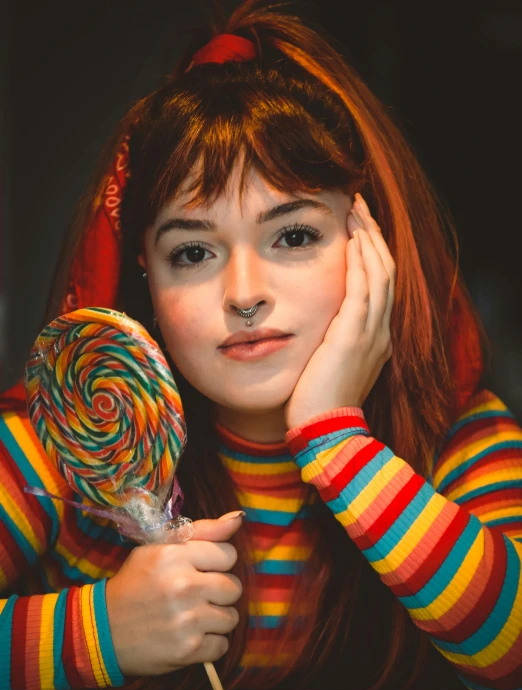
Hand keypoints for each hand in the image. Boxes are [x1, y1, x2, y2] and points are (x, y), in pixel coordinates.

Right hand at [106, 511, 243, 676]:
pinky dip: (209, 644)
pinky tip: (189, 637)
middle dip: (219, 593)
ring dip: (216, 620)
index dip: (217, 563)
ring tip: (193, 617)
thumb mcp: (159, 548)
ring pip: (232, 617)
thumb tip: (239, 517)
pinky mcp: (188, 649)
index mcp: (174, 556)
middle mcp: (183, 586)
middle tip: (197, 596)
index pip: (229, 554)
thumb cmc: (134, 584)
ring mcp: (187, 619)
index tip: (201, 571)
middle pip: (234, 587)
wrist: (101, 631)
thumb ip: (203, 531)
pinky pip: (222, 645)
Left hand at [283, 193, 395, 431]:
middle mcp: (379, 331)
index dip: (371, 254)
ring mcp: (370, 333)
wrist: (326, 433)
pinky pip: (363, 289)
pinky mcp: (353, 336)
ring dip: (367, 238)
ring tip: (355, 210)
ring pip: (379, 273)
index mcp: (375, 338)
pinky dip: (360, 262)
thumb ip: (329, 344)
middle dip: (372, 235)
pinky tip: (352, 239)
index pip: (379, 285)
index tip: (356, 230)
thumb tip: (313, 331)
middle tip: (357, 206)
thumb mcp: (328, 368)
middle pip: (385, 271)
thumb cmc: (318, 405)